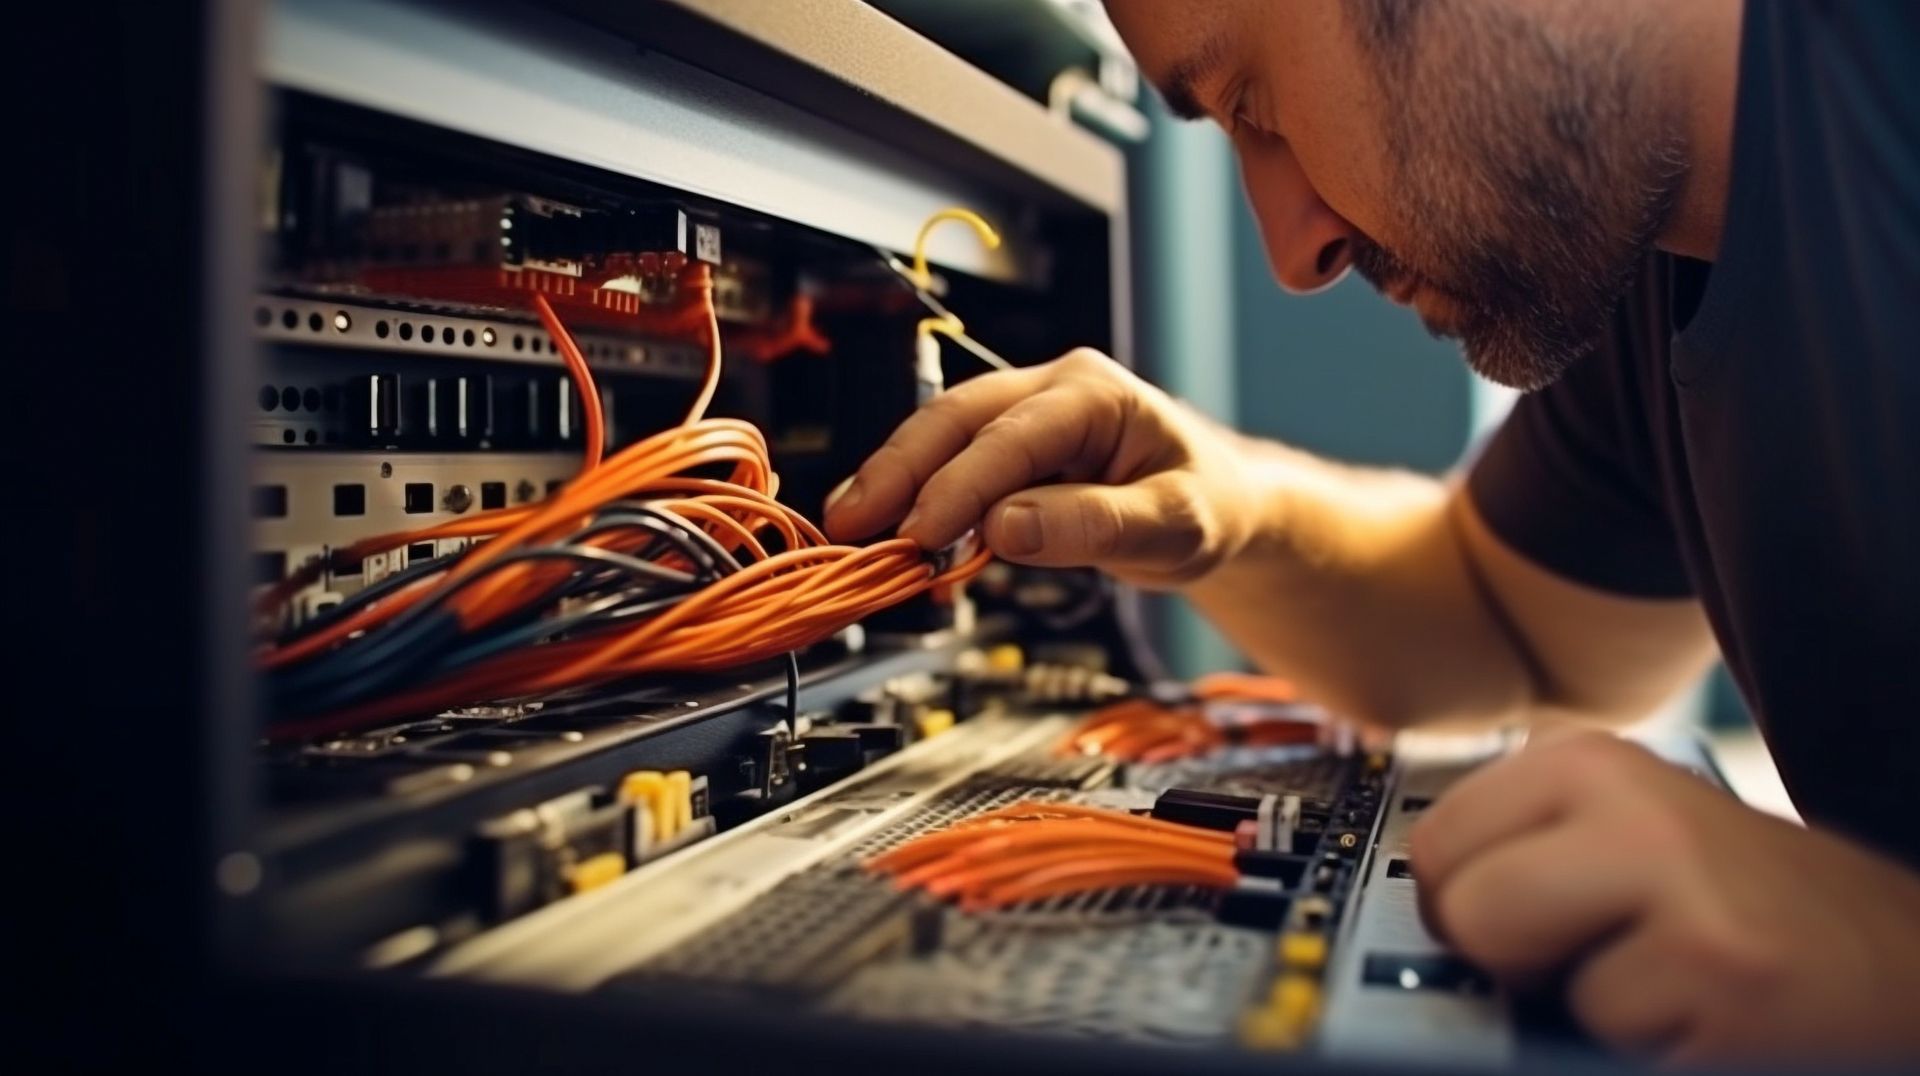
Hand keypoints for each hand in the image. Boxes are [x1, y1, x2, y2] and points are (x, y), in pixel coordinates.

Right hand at [824, 348, 1255, 588]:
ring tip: (849, 522)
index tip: (919, 534)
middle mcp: (1052, 387)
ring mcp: (1025, 411)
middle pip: (958, 418)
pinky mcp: (1007, 445)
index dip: (959, 486)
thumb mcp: (1171, 525)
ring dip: (893, 475)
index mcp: (1095, 392)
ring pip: (942, 431)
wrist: (1216, 506)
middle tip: (854, 524)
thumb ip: (1092, 525)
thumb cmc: (1205, 507)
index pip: (1012, 437)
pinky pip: (951, 457)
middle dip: (900, 469)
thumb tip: (1003, 528)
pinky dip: (912, 488)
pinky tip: (881, 517)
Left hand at [1411, 731, 1919, 1063]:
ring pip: (1522, 976)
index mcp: (1591, 761)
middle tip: (1587, 960)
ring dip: (1580, 1005)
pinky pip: (1602, 1036)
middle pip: (1463, 904)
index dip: (1461, 902)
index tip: (1514, 917)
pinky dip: (1639, 1046)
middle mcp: (1637, 809)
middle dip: (1504, 955)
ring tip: (1658, 984)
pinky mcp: (1724, 982)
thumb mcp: (1629, 835)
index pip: (1437, 840)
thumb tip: (1417, 898)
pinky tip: (1703, 1018)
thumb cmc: (1748, 908)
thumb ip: (1525, 847)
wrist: (1900, 961)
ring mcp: (1686, 896)